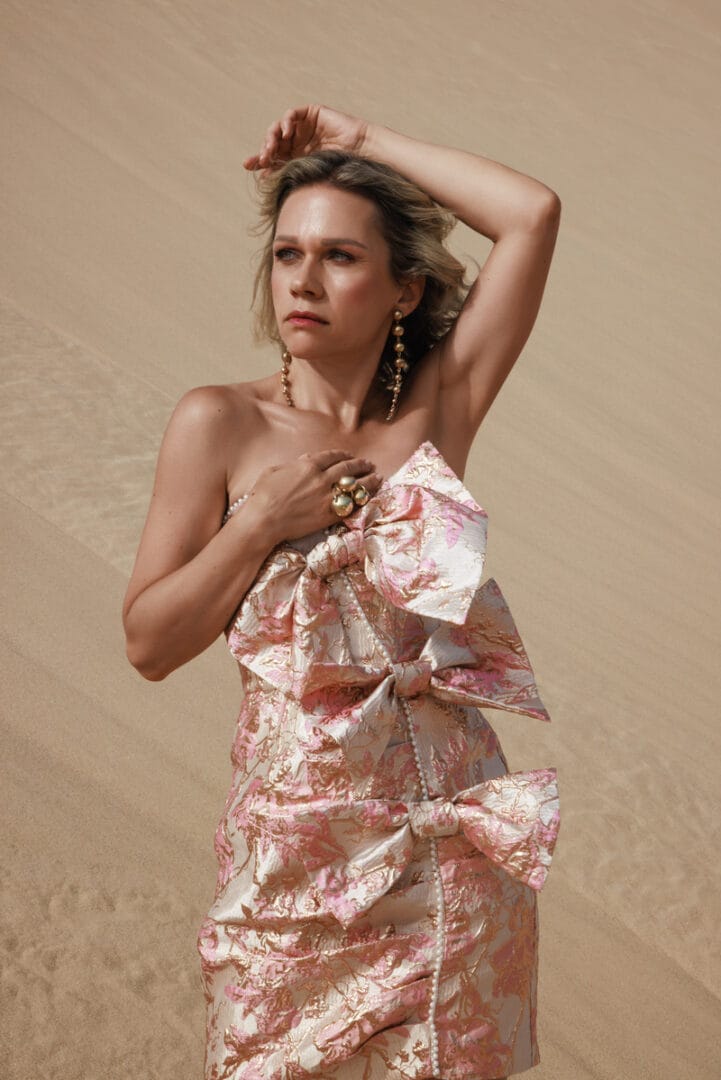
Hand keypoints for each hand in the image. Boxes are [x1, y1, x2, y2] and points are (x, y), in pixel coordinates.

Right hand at [240, 449, 383, 543]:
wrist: (264, 520)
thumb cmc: (263, 495)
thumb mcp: (275, 471)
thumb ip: (293, 464)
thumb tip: (305, 460)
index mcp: (308, 466)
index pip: (332, 456)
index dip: (344, 455)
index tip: (350, 455)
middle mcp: (322, 479)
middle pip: (348, 468)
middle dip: (360, 465)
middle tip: (369, 464)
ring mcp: (327, 498)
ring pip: (355, 486)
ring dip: (368, 480)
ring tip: (377, 477)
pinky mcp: (329, 515)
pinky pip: (351, 505)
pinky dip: (362, 500)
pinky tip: (368, 497)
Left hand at [243, 105, 368, 173]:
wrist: (359, 152)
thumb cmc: (339, 166)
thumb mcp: (308, 171)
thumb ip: (288, 171)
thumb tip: (263, 177)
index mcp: (296, 156)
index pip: (273, 156)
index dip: (260, 159)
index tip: (249, 166)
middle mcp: (297, 141)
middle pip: (273, 142)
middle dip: (265, 149)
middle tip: (263, 158)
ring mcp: (303, 127)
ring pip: (279, 128)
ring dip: (272, 137)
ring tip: (271, 148)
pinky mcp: (311, 113)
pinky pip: (292, 115)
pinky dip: (286, 122)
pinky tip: (286, 133)